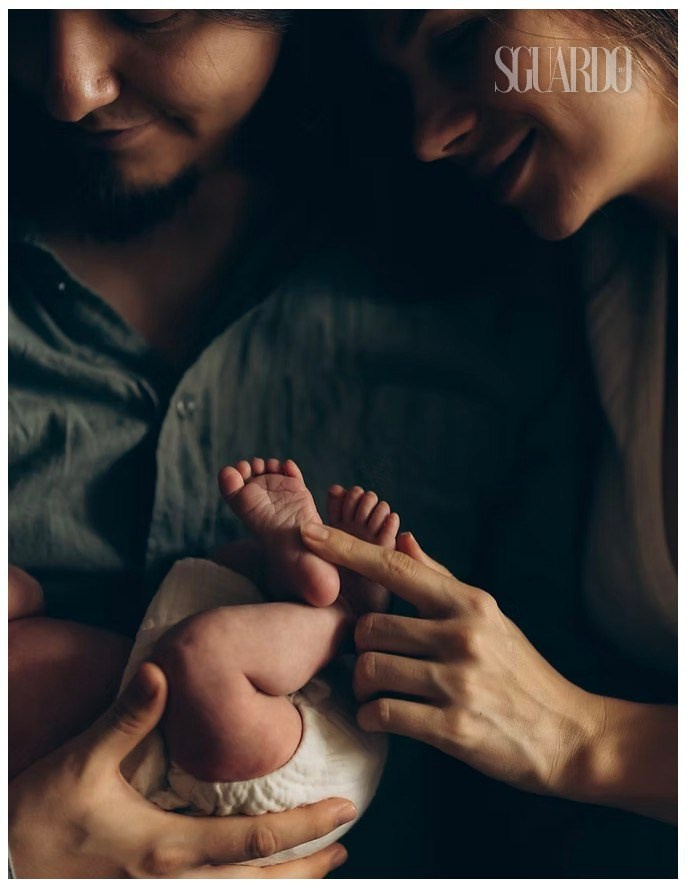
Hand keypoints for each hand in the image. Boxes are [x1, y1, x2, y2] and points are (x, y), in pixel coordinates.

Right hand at [9, 662, 354, 877]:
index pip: (255, 840)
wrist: (6, 865)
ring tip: (317, 868)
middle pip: (260, 884)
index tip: (344, 810)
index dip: (305, 828)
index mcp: (168, 847)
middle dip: (309, 868)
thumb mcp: (83, 762)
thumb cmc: (40, 818)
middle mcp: (174, 882)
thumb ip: (128, 718)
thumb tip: (161, 671)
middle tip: (346, 847)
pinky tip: (254, 876)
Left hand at [300, 524, 604, 797]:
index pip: (394, 567)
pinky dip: (371, 716)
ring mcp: (458, 681)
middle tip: (372, 660)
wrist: (567, 734)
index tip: (307, 532)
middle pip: (370, 626)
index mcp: (468, 603)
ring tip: (377, 691)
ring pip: (370, 669)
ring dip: (362, 684)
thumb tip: (402, 539)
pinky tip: (382, 717)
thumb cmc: (519, 671)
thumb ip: (440, 579)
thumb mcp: (489, 616)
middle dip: (361, 646)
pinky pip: (383, 713)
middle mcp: (462, 634)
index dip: (344, 549)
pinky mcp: (454, 727)